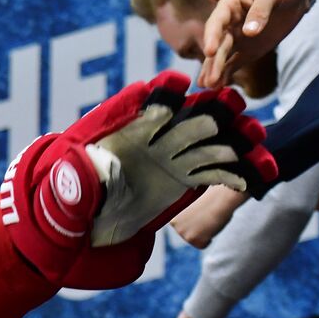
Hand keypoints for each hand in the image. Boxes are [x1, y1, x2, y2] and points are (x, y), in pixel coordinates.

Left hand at [1, 72, 269, 283]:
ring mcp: (167, 159)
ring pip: (207, 141)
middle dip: (207, 109)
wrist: (73, 231)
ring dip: (231, 137)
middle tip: (230, 106)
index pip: (136, 104)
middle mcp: (146, 141)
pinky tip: (258, 174)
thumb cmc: (61, 206)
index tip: (176, 85)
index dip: (157, 94)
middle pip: (182, 116)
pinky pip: (213, 173)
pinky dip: (235, 173)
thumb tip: (81, 169)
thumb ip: (75, 182)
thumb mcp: (62, 195)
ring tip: (254, 138)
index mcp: (115, 133)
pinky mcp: (181, 181)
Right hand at [199, 0, 309, 88]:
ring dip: (215, 71)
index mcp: (229, 6)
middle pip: (218, 45)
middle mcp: (227, 25)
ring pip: (223, 57)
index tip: (211, 52)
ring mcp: (236, 39)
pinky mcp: (246, 51)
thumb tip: (249, 33)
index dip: (211, 37)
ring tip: (209, 87)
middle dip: (213, 63)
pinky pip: (234, 64)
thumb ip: (260, 11)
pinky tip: (218, 87)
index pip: (216, 23)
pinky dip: (226, 74)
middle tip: (209, 80)